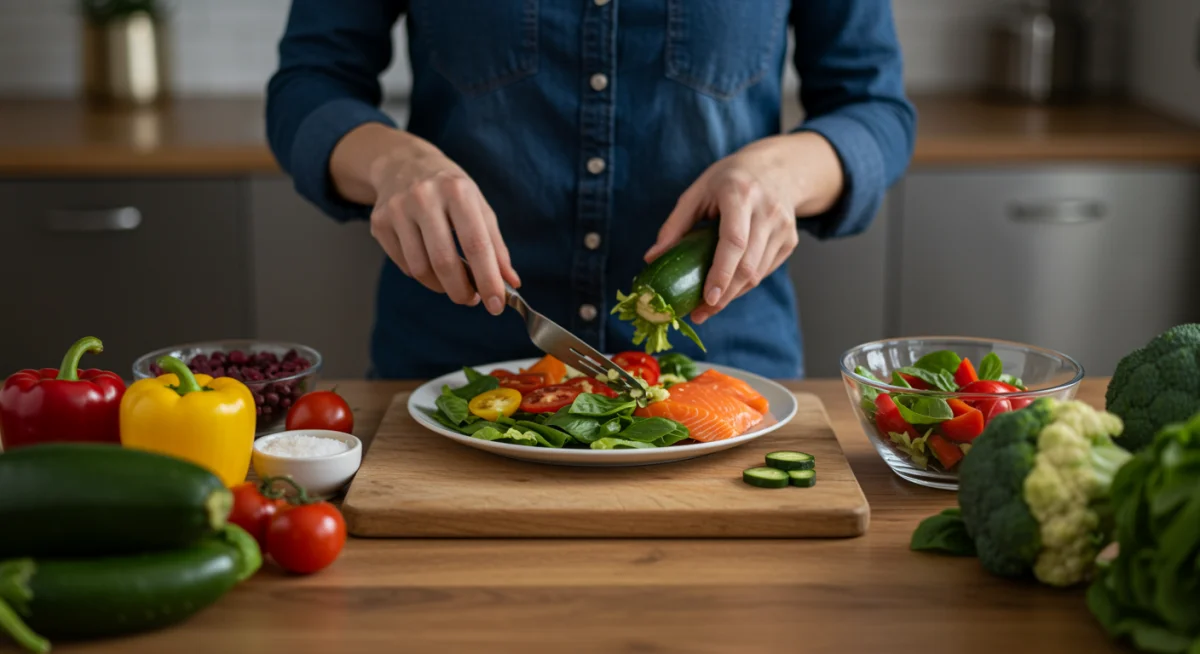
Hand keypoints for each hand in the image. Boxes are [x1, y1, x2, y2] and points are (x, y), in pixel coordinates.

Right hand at [331, 124, 519, 315]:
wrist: (403, 163)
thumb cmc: (450, 189)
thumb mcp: (479, 206)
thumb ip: (496, 246)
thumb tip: (510, 283)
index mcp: (457, 191)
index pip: (476, 244)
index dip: (488, 279)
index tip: (497, 305)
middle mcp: (424, 197)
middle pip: (444, 262)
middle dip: (462, 291)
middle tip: (472, 300)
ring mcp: (397, 209)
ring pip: (421, 269)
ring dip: (441, 287)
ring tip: (453, 282)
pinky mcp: (379, 222)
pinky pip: (404, 265)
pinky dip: (422, 275)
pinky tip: (430, 263)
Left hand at [644, 132, 843, 323]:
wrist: (778, 168)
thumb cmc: (730, 179)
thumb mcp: (698, 191)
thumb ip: (675, 225)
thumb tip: (652, 258)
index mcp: (740, 194)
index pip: (734, 241)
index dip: (721, 273)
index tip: (706, 298)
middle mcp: (767, 211)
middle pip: (748, 265)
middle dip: (724, 295)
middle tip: (700, 313)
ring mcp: (783, 227)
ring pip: (758, 274)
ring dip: (732, 295)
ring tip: (708, 307)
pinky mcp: (790, 241)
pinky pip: (765, 271)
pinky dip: (744, 284)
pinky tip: (727, 289)